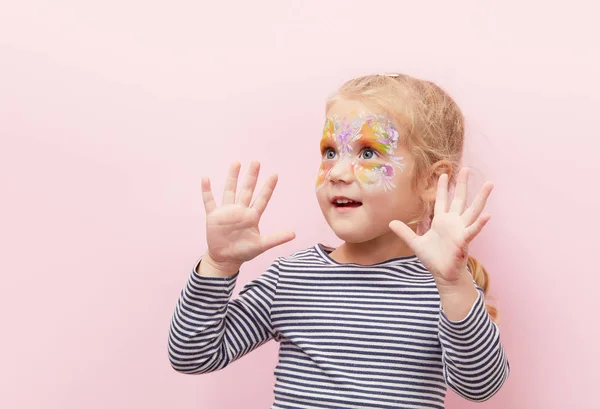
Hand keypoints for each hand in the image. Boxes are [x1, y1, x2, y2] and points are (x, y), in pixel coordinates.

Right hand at [201, 161, 295, 272]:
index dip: (268, 187)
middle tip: (256, 161)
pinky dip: (207, 191)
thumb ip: (276, 238)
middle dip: (251, 176)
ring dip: (232, 177)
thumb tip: (294, 234)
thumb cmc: (244, 252)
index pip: (262, 199)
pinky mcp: (214, 216)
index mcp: (252, 216)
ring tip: (236, 163)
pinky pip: (209, 201)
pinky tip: (205, 178)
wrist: (225, 259)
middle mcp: (240, 210)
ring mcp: (226, 212)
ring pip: (230, 191)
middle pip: (247, 190)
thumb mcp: (261, 245)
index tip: (275, 174)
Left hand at [389, 168, 492, 284]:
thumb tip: (390, 222)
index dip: (443, 187)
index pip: (442, 200)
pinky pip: (473, 230)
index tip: (443, 173)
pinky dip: (480, 224)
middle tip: (465, 168)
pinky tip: (488, 215)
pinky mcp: (464, 241)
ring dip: (481, 198)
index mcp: (442, 221)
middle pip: (459, 199)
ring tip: (489, 184)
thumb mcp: (415, 243)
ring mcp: (461, 230)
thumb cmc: (433, 259)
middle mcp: (453, 222)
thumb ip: (404, 232)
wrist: (443, 274)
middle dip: (462, 184)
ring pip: (473, 210)